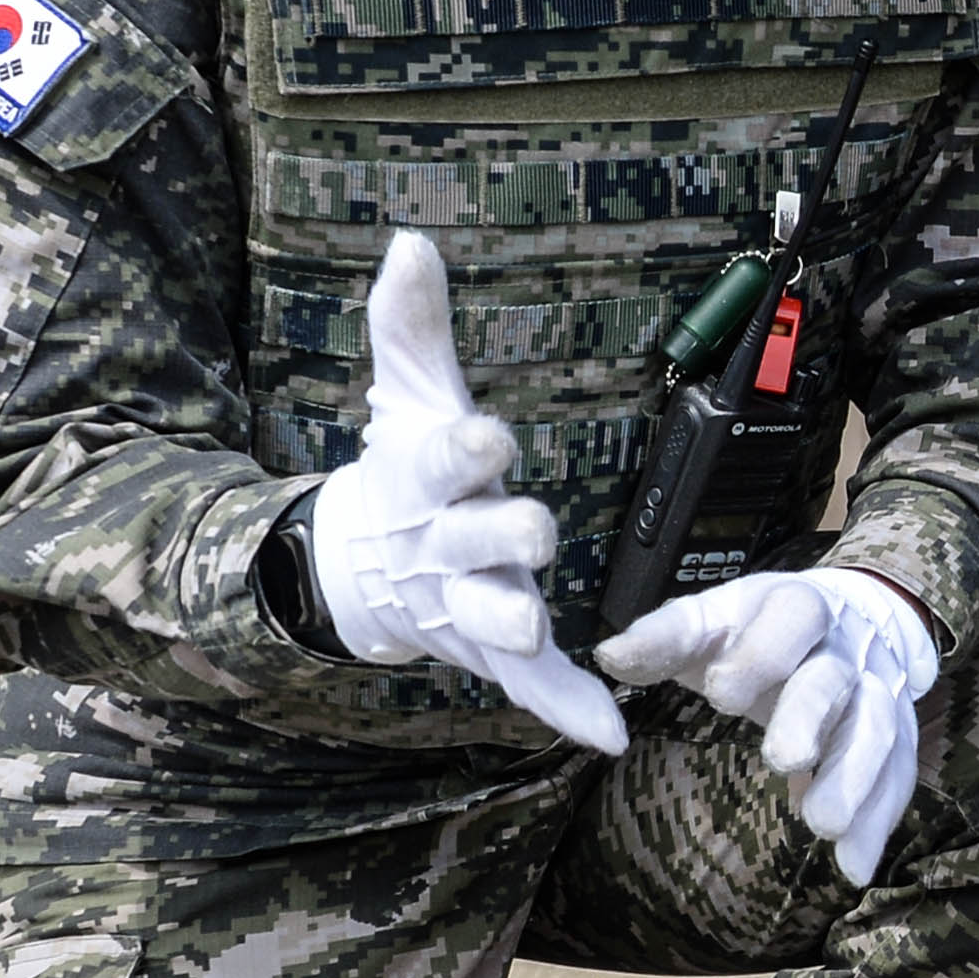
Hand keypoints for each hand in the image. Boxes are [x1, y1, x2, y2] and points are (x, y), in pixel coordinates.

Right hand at [301, 230, 628, 755]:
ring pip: (497, 618)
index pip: (449, 459)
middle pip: (481, 541)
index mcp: (429, 477)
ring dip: (516, 621)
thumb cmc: (406, 466)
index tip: (490, 438)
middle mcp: (447, 544)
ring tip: (538, 627)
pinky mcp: (497, 651)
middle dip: (504, 537)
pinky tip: (611, 736)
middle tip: (533, 534)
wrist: (366, 563)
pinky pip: (536, 686)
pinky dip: (570, 712)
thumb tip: (410, 241)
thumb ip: (414, 323)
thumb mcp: (410, 392)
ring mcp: (470, 603)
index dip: (468, 450)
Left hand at [597, 566, 935, 885]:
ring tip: (823, 828)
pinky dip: (878, 820)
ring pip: (877, 729)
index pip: (789, 616)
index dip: (759, 652)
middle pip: (834, 678)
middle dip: (809, 715)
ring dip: (855, 779)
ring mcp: (876, 690)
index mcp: (794, 605)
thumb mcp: (712, 620)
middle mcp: (842, 647)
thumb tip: (610, 656)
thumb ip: (664, 638)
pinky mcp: (896, 733)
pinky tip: (854, 866)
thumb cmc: (757, 629)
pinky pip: (897, 773)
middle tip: (782, 759)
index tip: (720, 693)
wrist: (852, 617)